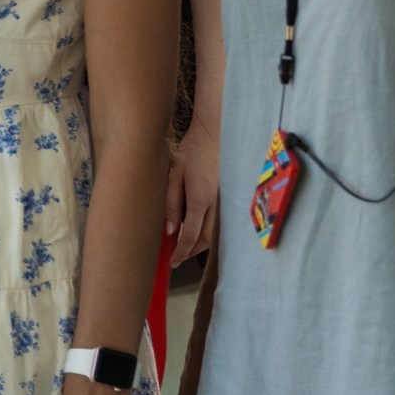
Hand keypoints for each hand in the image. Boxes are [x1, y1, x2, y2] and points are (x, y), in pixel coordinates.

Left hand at [168, 116, 218, 261]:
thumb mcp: (174, 174)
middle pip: (204, 240)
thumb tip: (169, 230)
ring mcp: (222, 201)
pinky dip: (204, 231)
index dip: (180, 252)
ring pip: (212, 233)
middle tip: (176, 259)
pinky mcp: (224, 196)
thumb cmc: (192, 150)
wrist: (216, 133)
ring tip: (183, 248)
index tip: (172, 262)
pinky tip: (193, 228)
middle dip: (190, 253)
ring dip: (198, 244)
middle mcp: (215, 204)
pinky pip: (215, 222)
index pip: (190, 236)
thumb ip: (171, 203)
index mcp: (200, 200)